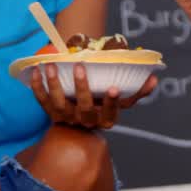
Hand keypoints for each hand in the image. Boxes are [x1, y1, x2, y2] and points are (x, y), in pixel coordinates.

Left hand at [29, 64, 157, 129]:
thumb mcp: (122, 101)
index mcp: (106, 118)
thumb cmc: (104, 105)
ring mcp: (67, 119)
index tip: (114, 88)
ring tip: (52, 66)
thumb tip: (153, 78)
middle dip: (82, 88)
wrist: (79, 124)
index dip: (112, 102)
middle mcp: (86, 122)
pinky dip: (37, 87)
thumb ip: (137, 91)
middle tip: (80, 67)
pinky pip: (42, 102)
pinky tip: (37, 72)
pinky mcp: (51, 115)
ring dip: (55, 85)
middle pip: (84, 108)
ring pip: (59, 104)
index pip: (111, 112)